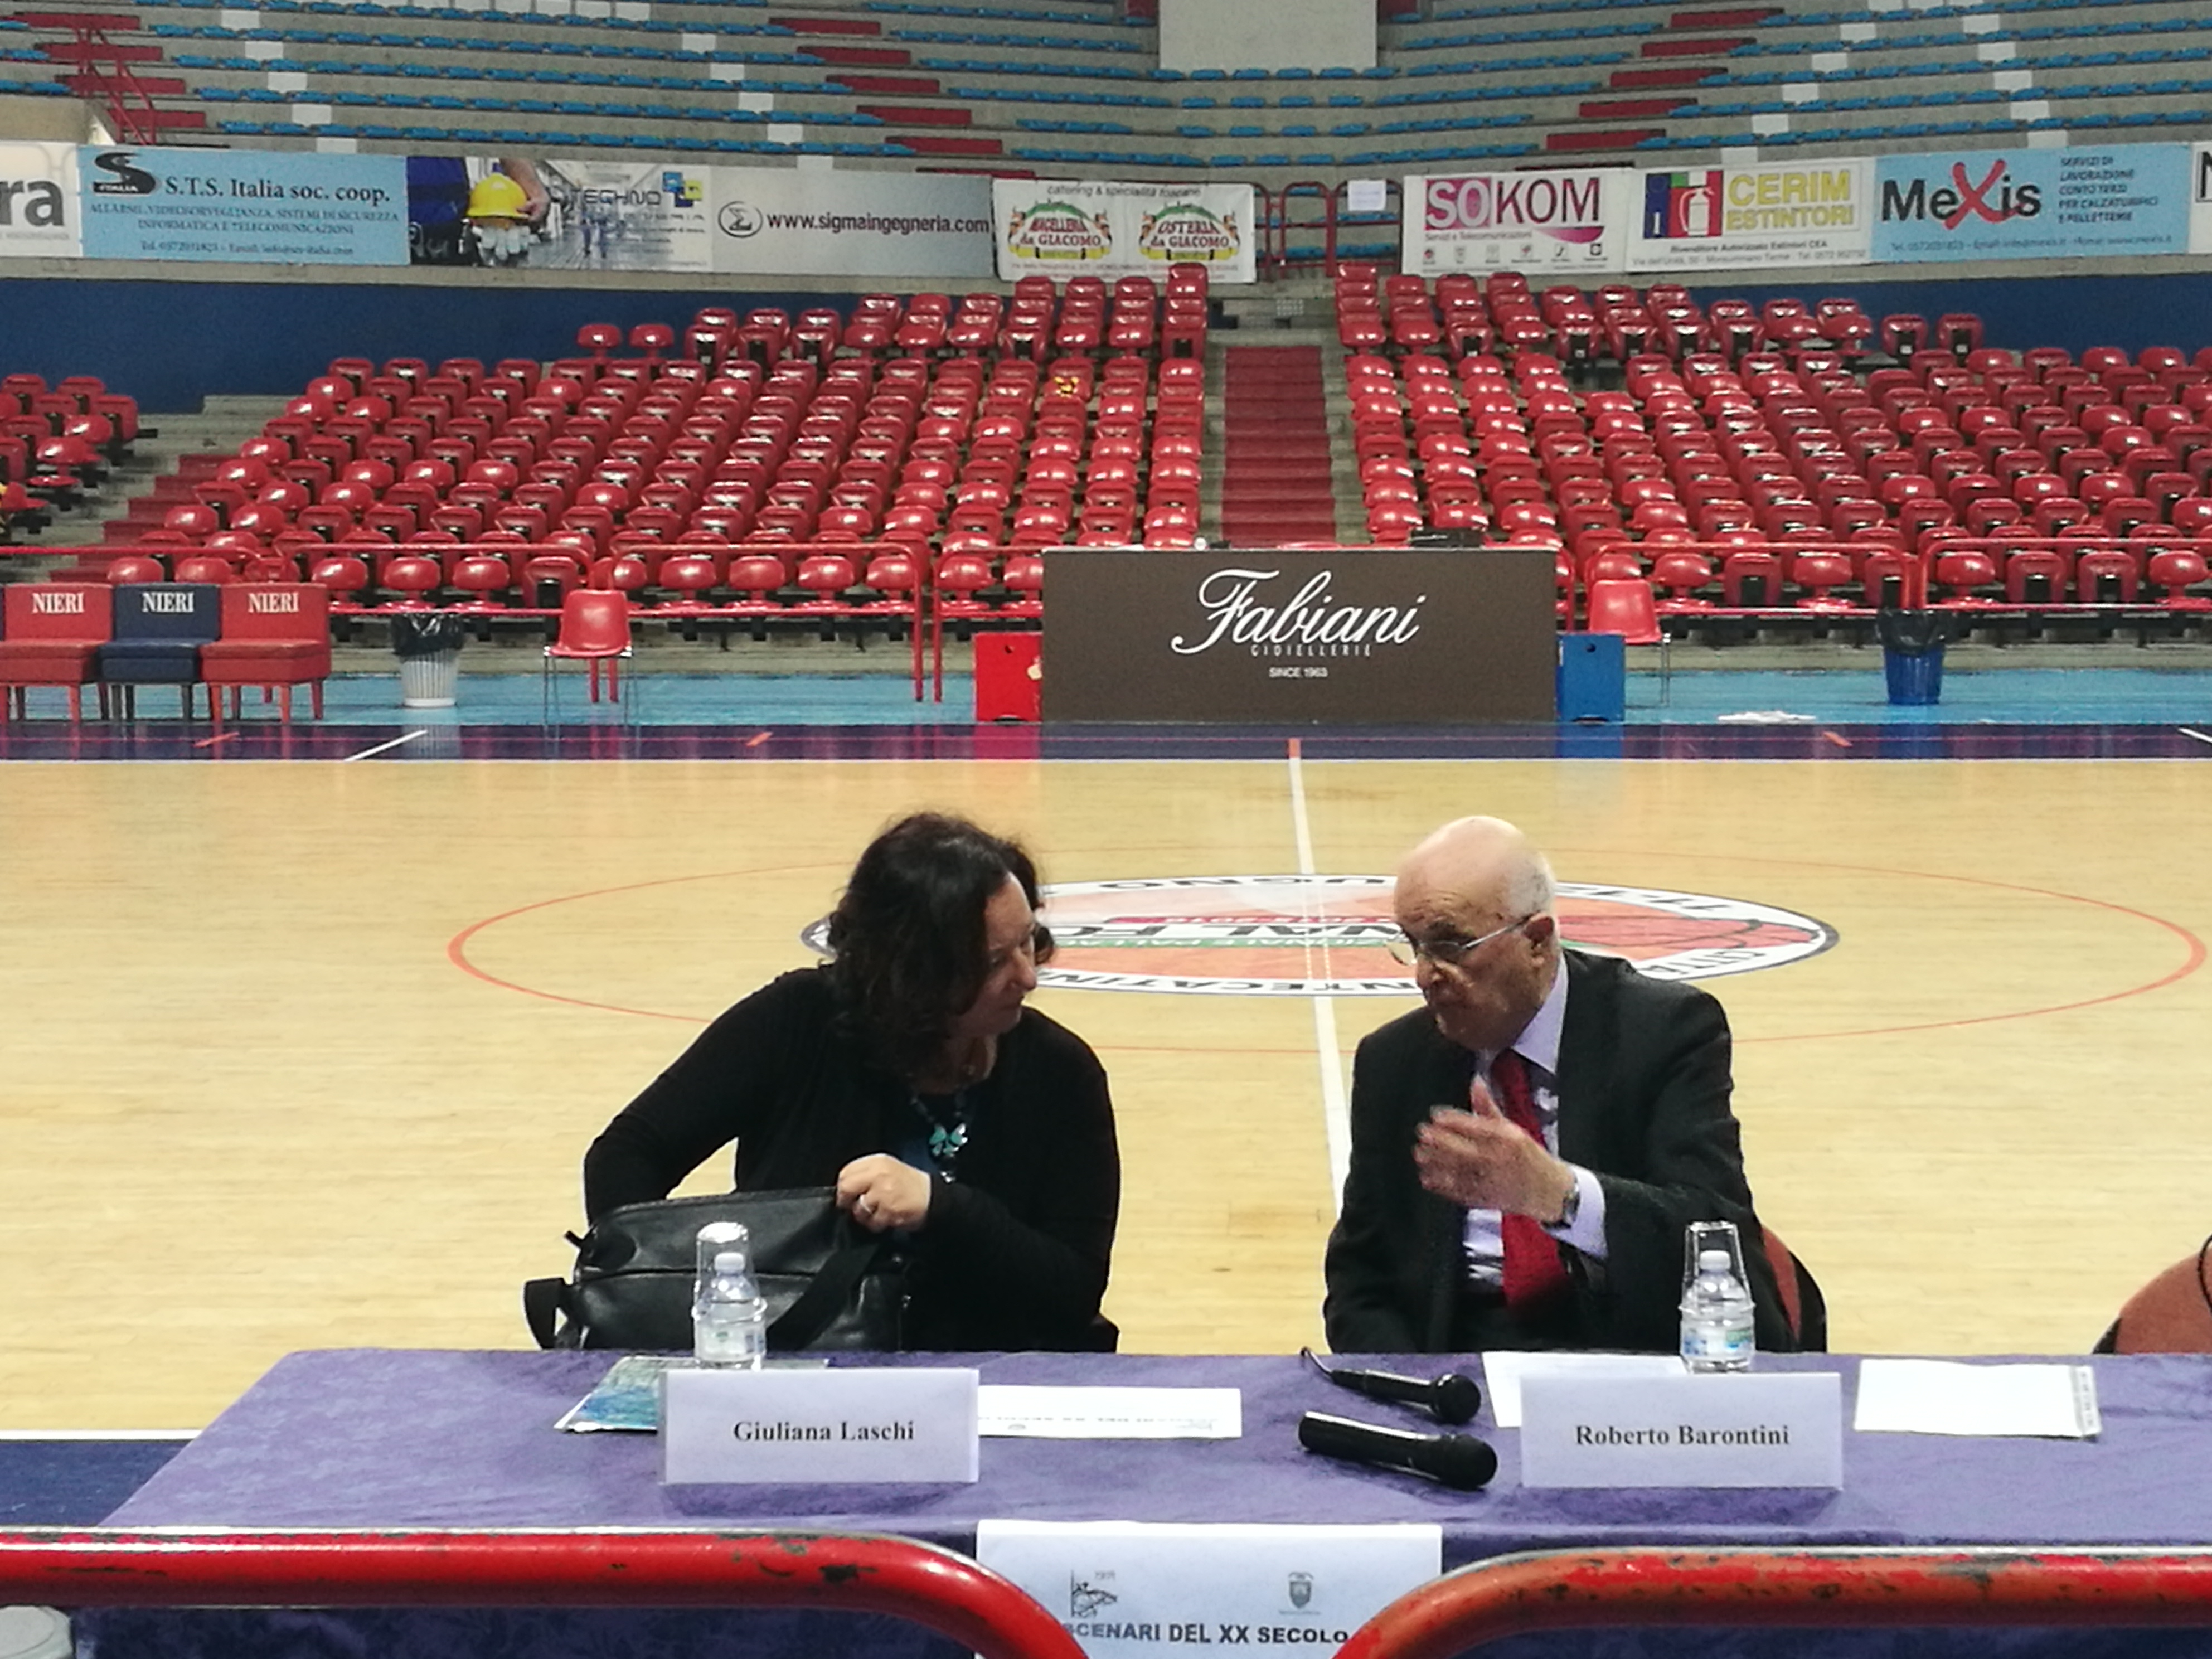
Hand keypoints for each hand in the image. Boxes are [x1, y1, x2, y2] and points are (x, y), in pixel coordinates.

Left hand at [835, 1155, 931, 1232]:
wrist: (932, 1197)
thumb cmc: (909, 1184)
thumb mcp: (887, 1169)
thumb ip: (865, 1173)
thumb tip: (843, 1187)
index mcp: (877, 1162)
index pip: (846, 1172)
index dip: (843, 1186)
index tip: (846, 1194)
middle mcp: (879, 1174)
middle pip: (847, 1187)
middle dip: (847, 1200)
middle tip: (854, 1206)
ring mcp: (884, 1192)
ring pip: (859, 1208)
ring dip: (864, 1215)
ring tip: (877, 1212)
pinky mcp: (890, 1209)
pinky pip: (872, 1222)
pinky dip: (877, 1224)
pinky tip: (887, 1218)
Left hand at [1413, 1075, 1575, 1221]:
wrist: (1546, 1190)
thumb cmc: (1528, 1155)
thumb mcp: (1512, 1128)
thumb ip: (1488, 1106)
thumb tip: (1475, 1080)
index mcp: (1507, 1139)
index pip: (1475, 1127)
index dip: (1453, 1121)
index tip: (1435, 1116)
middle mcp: (1498, 1159)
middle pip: (1464, 1149)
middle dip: (1440, 1141)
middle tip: (1422, 1133)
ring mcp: (1490, 1181)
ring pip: (1458, 1171)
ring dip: (1436, 1163)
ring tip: (1419, 1154)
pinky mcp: (1485, 1198)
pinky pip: (1459, 1192)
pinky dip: (1442, 1186)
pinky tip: (1427, 1177)